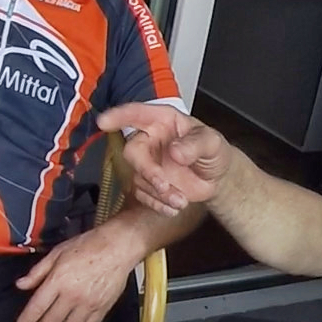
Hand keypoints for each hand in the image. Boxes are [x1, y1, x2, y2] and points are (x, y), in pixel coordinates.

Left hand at [13, 228, 136, 321]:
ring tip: (56, 321)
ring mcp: (89, 304)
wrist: (117, 247)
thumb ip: (37, 272)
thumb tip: (21, 285)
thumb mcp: (56, 254)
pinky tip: (74, 321)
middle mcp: (72, 296)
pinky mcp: (103, 308)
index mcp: (58, 281)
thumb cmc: (86, 246)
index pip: (36, 308)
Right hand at [98, 104, 231, 215]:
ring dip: (158, 193)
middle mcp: (149, 140)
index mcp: (161, 121)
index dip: (118, 116)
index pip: (136, 114)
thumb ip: (195, 145)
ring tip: (181, 201)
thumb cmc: (212, 151)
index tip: (103, 122)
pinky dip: (157, 204)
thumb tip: (175, 151)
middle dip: (147, 171)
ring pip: (137, 178)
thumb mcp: (212, 143)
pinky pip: (142, 195)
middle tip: (164, 185)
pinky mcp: (146, 183)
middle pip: (132, 152)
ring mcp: (146, 162)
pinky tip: (173, 208)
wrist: (217, 177)